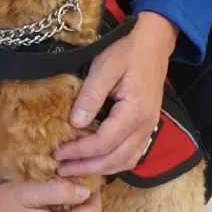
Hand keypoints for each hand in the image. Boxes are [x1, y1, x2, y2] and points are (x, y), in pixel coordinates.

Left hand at [55, 11, 177, 177]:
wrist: (153, 41)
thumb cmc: (127, 50)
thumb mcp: (104, 66)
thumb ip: (90, 96)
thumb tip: (75, 123)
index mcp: (135, 110)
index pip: (104, 142)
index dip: (79, 152)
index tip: (57, 153)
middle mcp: (146, 124)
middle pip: (115, 159)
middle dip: (87, 168)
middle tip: (61, 169)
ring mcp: (150, 127)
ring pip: (126, 161)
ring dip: (100, 170)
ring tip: (75, 169)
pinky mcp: (148, 126)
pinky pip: (133, 154)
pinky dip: (114, 163)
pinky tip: (96, 162)